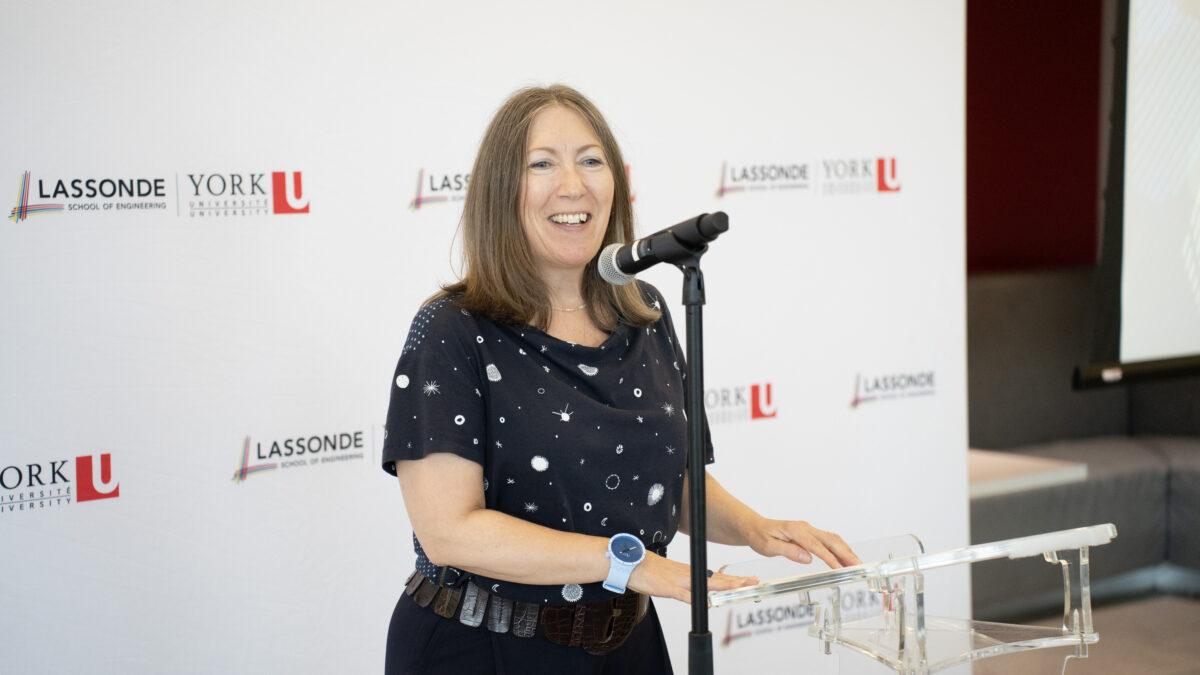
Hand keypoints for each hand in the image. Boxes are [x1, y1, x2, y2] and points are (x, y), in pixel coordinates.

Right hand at [626, 552, 757, 603]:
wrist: (632, 563)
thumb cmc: (650, 570)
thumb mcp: (672, 577)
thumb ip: (687, 585)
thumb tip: (700, 594)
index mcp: (689, 572)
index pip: (716, 577)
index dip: (733, 580)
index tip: (748, 580)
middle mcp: (688, 575)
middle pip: (716, 580)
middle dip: (736, 581)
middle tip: (753, 581)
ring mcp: (678, 580)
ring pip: (705, 584)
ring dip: (723, 586)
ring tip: (739, 587)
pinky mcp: (668, 588)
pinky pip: (683, 594)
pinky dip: (695, 598)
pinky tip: (706, 602)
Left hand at [747, 518, 861, 568]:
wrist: (755, 527)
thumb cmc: (760, 536)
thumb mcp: (768, 547)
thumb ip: (788, 551)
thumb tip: (807, 558)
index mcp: (794, 530)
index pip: (816, 545)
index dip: (829, 557)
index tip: (839, 568)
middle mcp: (805, 528)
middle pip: (830, 540)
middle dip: (846, 553)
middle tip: (858, 566)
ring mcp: (809, 530)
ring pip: (832, 539)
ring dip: (846, 551)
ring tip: (856, 565)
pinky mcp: (810, 534)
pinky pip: (828, 540)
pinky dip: (840, 549)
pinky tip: (846, 559)